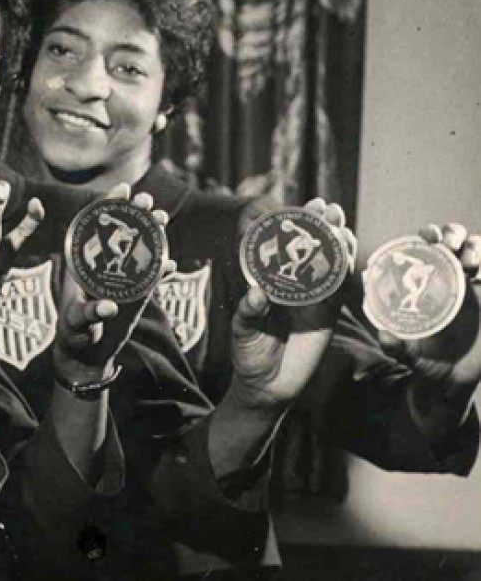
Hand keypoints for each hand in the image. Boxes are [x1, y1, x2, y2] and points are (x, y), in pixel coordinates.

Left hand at [51, 183, 173, 381]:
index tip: (124, 187)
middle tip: (149, 201)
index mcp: (85, 263)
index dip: (110, 204)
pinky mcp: (137, 296)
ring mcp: (123, 279)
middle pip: (123, 233)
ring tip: (163, 219)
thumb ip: (89, 314)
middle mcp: (106, 267)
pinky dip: (161, 272)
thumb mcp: (76, 322)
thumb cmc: (73, 332)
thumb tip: (109, 308)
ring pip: (140, 250)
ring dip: (153, 234)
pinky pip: (152, 279)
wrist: (85, 353)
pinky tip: (172, 264)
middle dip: (136, 214)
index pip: (96, 226)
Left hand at [229, 198, 357, 409]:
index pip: (287, 248)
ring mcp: (314, 300)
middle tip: (328, 207)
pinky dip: (345, 274)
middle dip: (323, 227)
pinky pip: (340, 292)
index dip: (297, 227)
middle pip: (314, 251)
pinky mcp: (328, 317)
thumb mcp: (243, 330)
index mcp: (273, 282)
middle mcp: (296, 286)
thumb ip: (249, 312)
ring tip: (341, 225)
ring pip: (331, 266)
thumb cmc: (249, 353)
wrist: (265, 386)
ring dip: (339, 245)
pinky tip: (349, 256)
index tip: (302, 206)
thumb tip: (257, 294)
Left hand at [378, 224, 480, 391]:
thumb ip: (396, 347)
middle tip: (448, 247)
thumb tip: (385, 335)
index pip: (426, 248)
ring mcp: (474, 287)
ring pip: (478, 249)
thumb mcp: (410, 356)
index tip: (428, 238)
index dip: (428, 235)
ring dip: (474, 247)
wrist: (457, 382)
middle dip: (452, 234)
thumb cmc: (429, 364)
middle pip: (454, 240)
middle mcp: (450, 280)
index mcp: (425, 284)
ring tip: (469, 264)